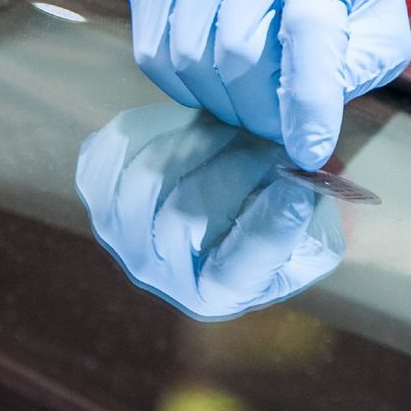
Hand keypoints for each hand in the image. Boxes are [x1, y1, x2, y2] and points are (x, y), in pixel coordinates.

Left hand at [74, 105, 345, 321]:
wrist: (225, 188)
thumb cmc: (276, 213)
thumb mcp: (312, 230)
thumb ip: (307, 218)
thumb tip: (299, 184)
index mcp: (215, 292)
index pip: (234, 272)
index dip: (267, 229)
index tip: (298, 187)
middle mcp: (158, 272)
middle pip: (183, 220)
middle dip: (236, 170)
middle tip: (273, 139)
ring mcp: (120, 232)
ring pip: (146, 182)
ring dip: (199, 142)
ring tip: (238, 125)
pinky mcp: (99, 187)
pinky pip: (114, 152)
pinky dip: (155, 126)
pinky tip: (193, 118)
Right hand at [129, 0, 410, 169]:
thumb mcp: (383, 29)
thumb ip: (356, 72)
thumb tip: (309, 132)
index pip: (308, 27)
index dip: (306, 98)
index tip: (308, 150)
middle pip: (239, 52)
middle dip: (258, 111)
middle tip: (278, 124)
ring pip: (190, 57)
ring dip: (219, 101)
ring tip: (248, 99)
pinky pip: (153, 50)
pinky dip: (183, 84)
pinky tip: (212, 78)